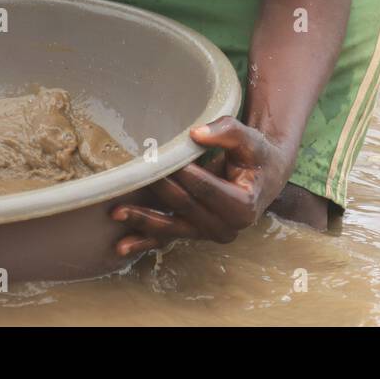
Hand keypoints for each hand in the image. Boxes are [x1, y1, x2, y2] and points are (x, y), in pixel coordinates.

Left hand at [110, 116, 290, 257]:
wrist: (262, 177)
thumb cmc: (255, 156)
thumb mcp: (250, 140)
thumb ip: (228, 132)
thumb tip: (196, 134)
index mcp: (243, 207)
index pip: (207, 190)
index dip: (184, 175)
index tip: (161, 159)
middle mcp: (226, 227)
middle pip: (185, 208)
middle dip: (158, 191)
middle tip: (133, 174)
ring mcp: (208, 234)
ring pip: (172, 227)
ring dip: (143, 221)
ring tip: (117, 213)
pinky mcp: (194, 233)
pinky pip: (167, 238)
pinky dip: (144, 242)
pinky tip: (122, 246)